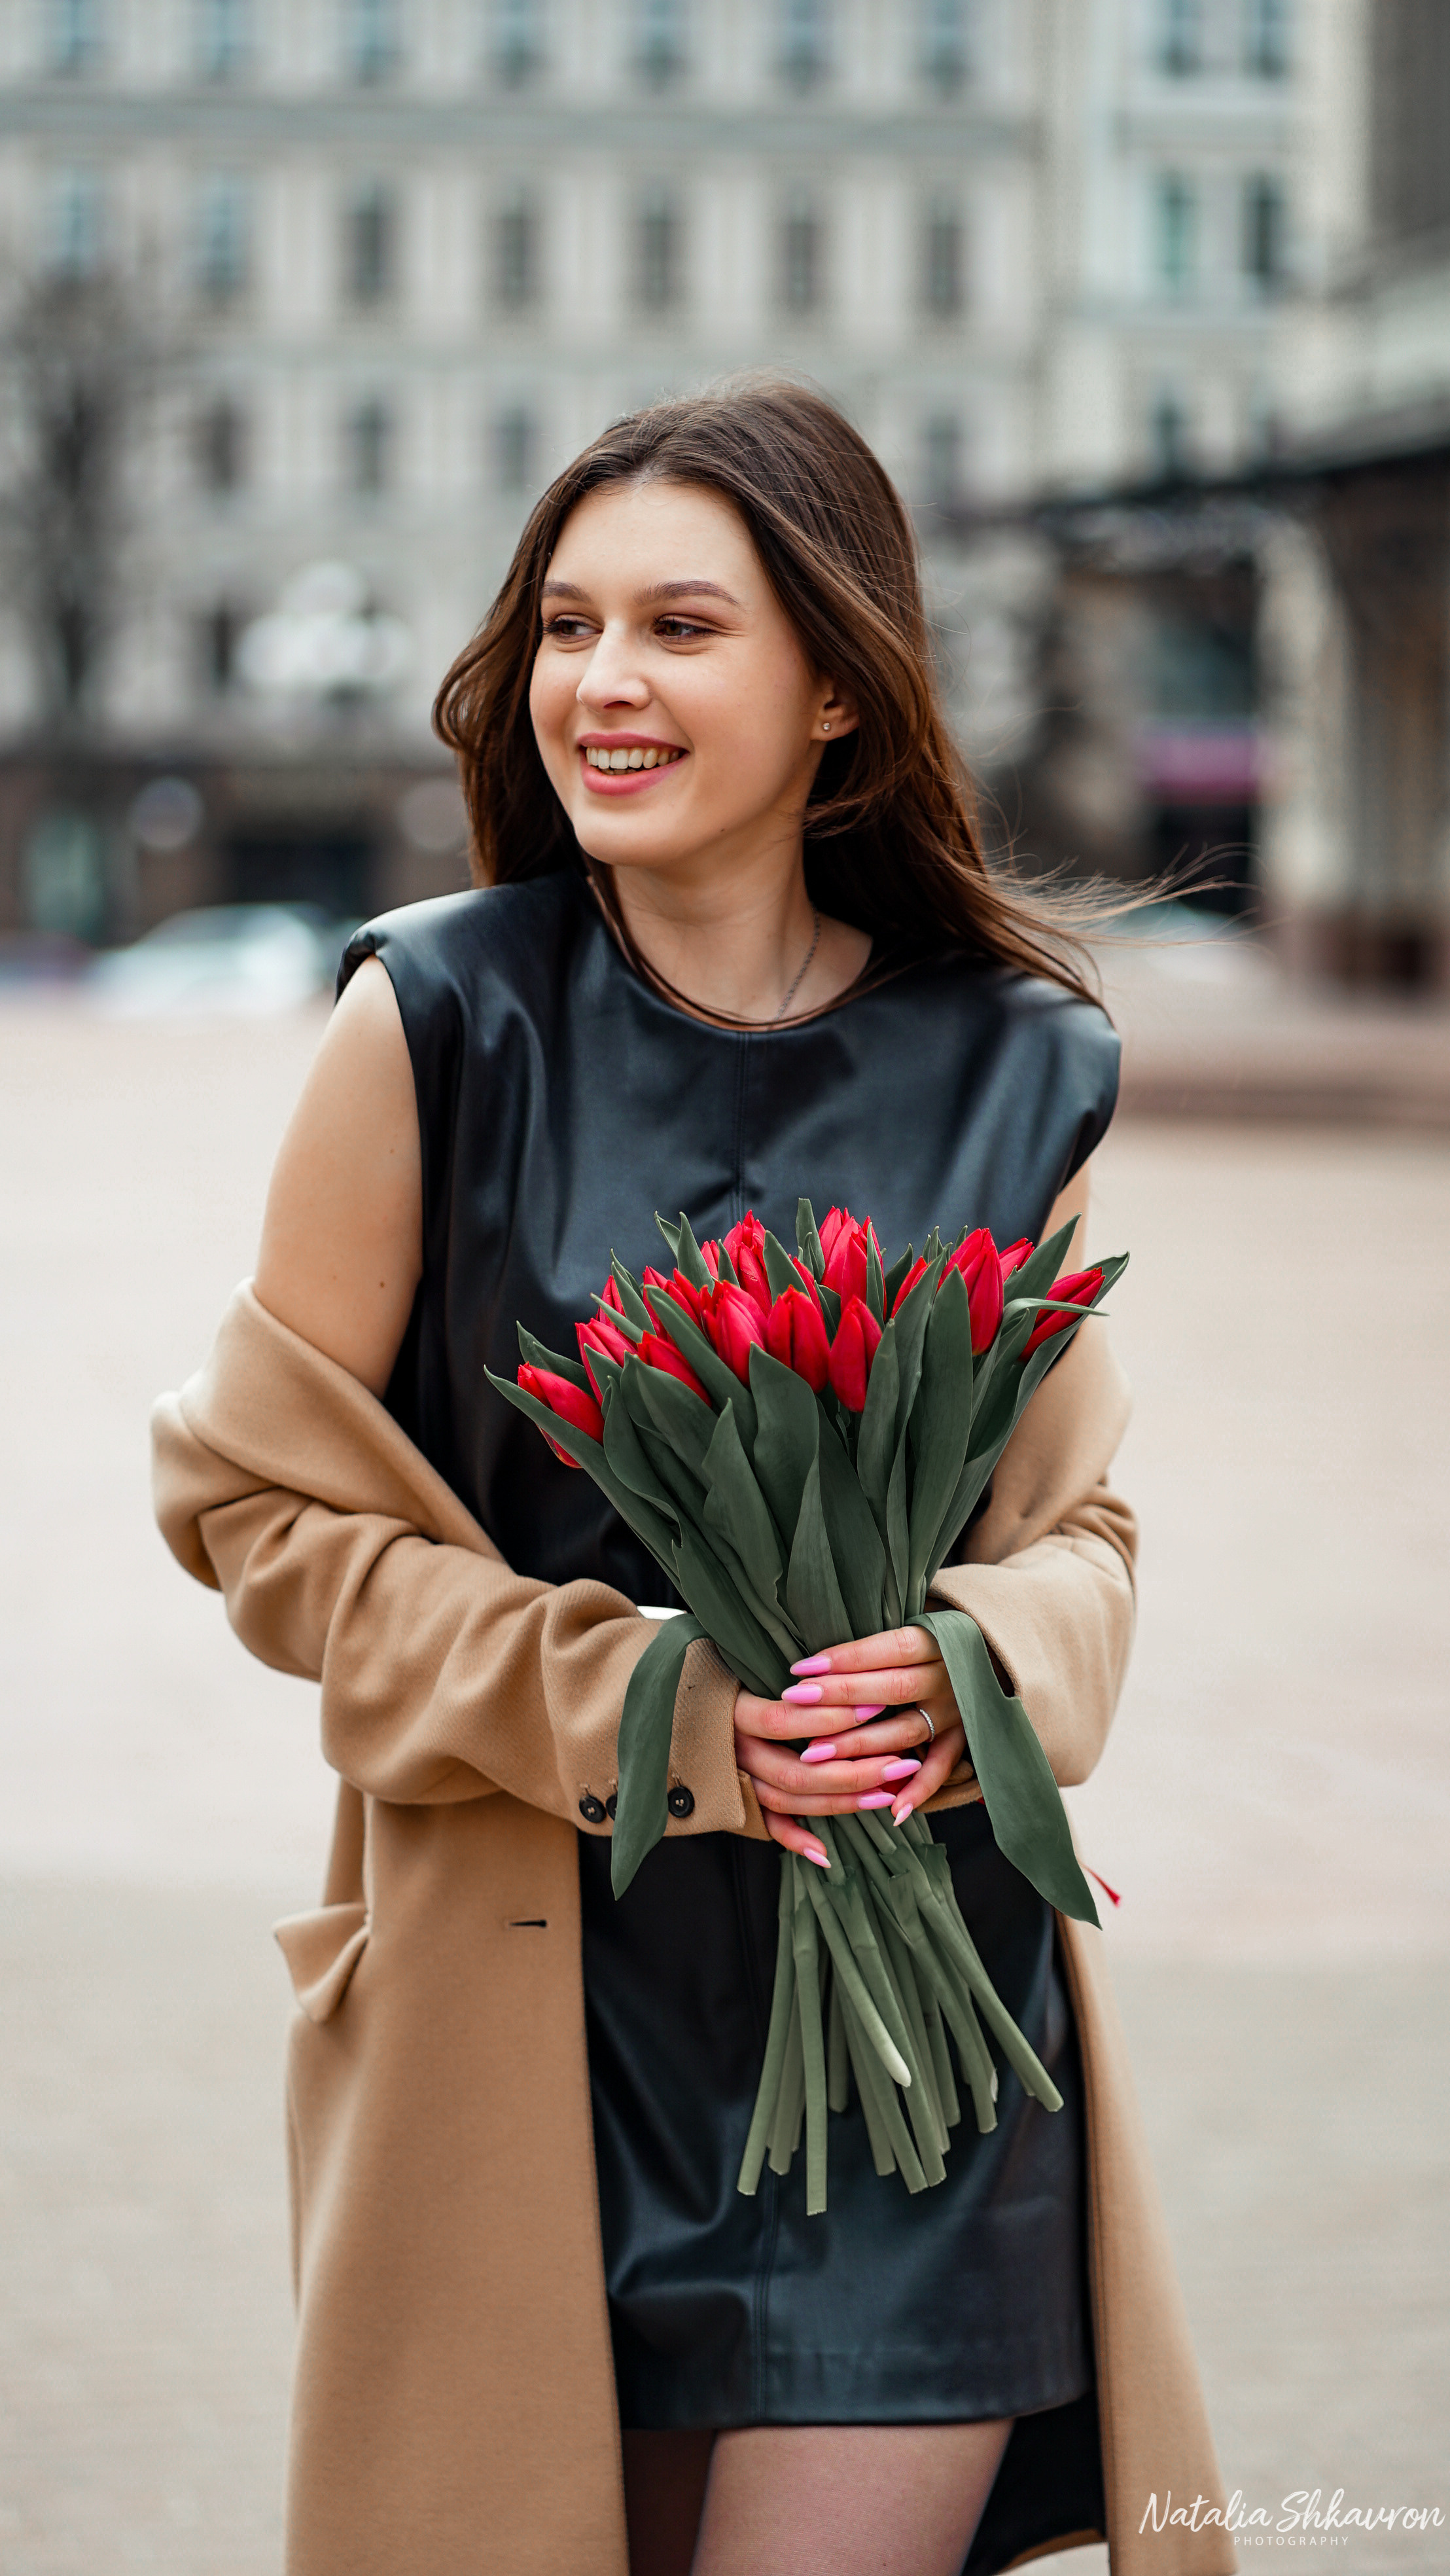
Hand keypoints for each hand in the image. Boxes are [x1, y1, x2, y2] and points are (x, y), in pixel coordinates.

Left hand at [733, 1624, 970, 1867]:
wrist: (988, 1659)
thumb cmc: (930, 1646)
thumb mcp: (914, 1632)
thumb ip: (876, 1649)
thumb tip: (815, 1665)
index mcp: (938, 1643)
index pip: (889, 1648)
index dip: (845, 1657)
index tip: (801, 1669)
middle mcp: (949, 1678)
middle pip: (893, 1688)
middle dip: (841, 1696)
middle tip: (796, 1701)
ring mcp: (957, 1713)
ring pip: (906, 1731)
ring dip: (860, 1745)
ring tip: (814, 1753)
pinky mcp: (964, 1740)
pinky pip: (941, 1769)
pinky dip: (919, 1791)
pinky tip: (892, 1811)